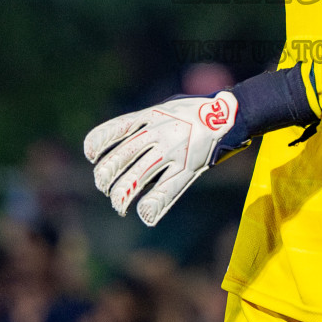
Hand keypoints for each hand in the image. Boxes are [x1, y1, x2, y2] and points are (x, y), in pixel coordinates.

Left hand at [83, 91, 246, 225]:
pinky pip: (164, 191)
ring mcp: (172, 151)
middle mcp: (157, 133)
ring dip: (121, 197)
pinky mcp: (187, 168)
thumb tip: (124, 140)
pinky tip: (144, 214)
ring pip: (135, 178)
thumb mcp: (167, 107)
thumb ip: (146, 122)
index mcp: (149, 116)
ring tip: (119, 205)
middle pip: (118, 160)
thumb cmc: (196, 111)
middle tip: (106, 188)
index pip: (112, 131)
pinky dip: (150, 206)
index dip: (96, 146)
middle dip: (105, 179)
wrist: (229, 113)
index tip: (92, 157)